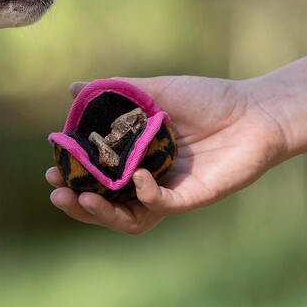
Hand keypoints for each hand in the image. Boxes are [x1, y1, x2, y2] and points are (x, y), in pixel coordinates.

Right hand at [46, 76, 287, 234]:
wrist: (255, 110)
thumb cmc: (206, 99)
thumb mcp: (153, 92)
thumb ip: (114, 94)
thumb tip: (73, 89)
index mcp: (134, 159)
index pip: (95, 178)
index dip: (71, 178)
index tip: (51, 169)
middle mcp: (147, 180)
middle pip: (105, 204)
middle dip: (77, 202)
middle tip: (57, 192)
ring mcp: (168, 192)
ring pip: (128, 217)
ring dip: (102, 213)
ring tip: (82, 200)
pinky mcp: (191, 198)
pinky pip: (160, 206)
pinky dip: (145, 195)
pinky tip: (137, 177)